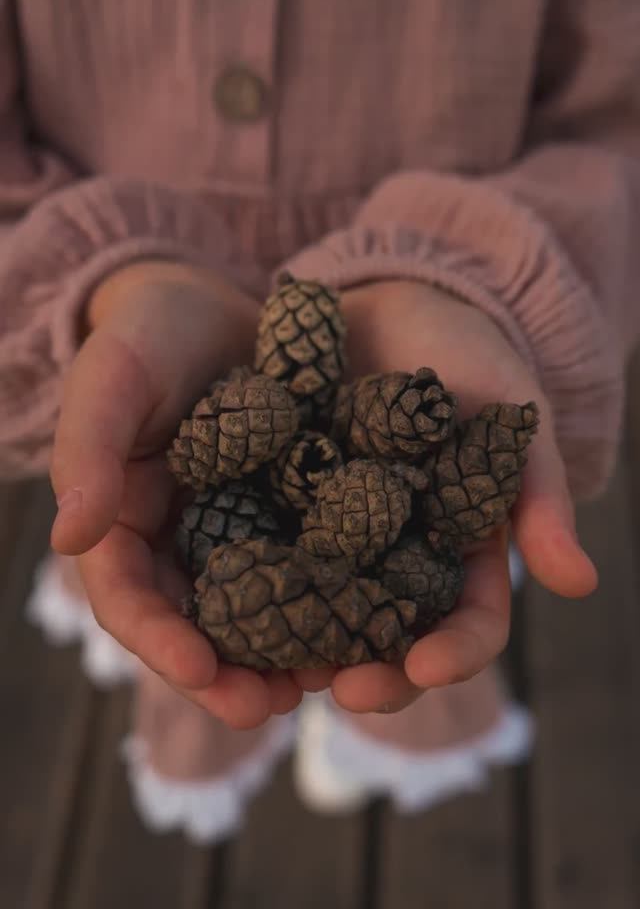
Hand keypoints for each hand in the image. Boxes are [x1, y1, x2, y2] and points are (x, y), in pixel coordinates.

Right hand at [50, 262, 302, 727]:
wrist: (216, 306)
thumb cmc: (150, 335)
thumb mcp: (114, 379)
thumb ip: (90, 451)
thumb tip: (69, 536)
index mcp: (127, 524)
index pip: (131, 597)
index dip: (159, 639)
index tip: (199, 672)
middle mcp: (186, 542)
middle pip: (200, 624)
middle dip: (230, 672)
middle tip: (266, 707)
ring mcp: (244, 531)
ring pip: (263, 610)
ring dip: (289, 654)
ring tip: (325, 684)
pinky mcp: (298, 511)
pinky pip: (316, 563)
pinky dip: (337, 598)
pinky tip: (369, 622)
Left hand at [292, 280, 597, 713]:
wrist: (397, 301)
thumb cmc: (470, 358)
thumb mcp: (512, 419)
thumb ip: (538, 496)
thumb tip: (579, 583)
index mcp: (459, 550)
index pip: (468, 623)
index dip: (452, 654)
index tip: (425, 669)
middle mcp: (396, 556)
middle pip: (390, 637)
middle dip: (371, 671)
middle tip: (339, 690)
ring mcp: (336, 533)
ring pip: (321, 609)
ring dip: (302, 645)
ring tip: (275, 665)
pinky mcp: (281, 500)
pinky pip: (264, 546)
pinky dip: (251, 575)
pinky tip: (226, 595)